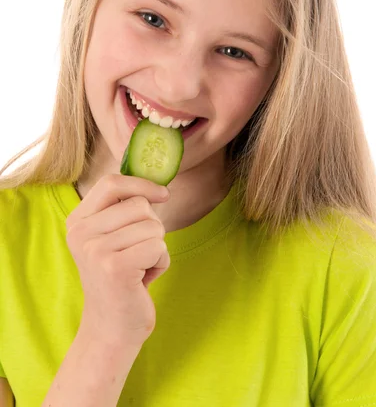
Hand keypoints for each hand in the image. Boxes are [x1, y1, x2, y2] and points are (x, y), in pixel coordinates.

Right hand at [66, 173, 169, 348]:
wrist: (111, 328)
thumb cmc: (120, 278)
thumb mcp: (112, 238)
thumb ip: (123, 210)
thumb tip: (159, 185)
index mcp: (77, 221)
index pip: (111, 183)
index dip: (141, 184)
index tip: (163, 195)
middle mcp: (81, 233)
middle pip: (139, 205)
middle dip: (152, 227)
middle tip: (138, 253)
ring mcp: (95, 250)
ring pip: (153, 227)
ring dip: (157, 248)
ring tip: (139, 267)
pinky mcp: (115, 268)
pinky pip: (159, 247)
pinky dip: (161, 263)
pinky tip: (144, 280)